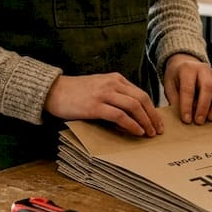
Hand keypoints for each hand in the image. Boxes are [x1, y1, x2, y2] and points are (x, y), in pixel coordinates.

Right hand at [44, 73, 162, 136]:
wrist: (54, 91)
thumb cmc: (76, 92)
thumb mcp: (100, 87)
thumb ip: (115, 95)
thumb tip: (133, 115)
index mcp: (115, 78)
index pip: (141, 93)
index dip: (152, 109)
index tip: (157, 121)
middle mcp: (112, 83)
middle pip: (141, 99)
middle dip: (152, 116)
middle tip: (157, 130)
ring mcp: (103, 94)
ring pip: (133, 106)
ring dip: (145, 121)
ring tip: (149, 133)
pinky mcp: (95, 106)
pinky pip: (119, 116)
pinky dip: (131, 124)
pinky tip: (136, 132)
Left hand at [163, 54, 211, 124]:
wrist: (185, 64)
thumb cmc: (176, 78)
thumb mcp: (170, 86)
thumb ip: (176, 100)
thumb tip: (185, 117)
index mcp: (187, 69)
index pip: (188, 88)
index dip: (187, 105)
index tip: (186, 120)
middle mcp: (202, 68)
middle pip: (207, 87)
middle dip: (204, 107)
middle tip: (199, 121)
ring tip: (211, 118)